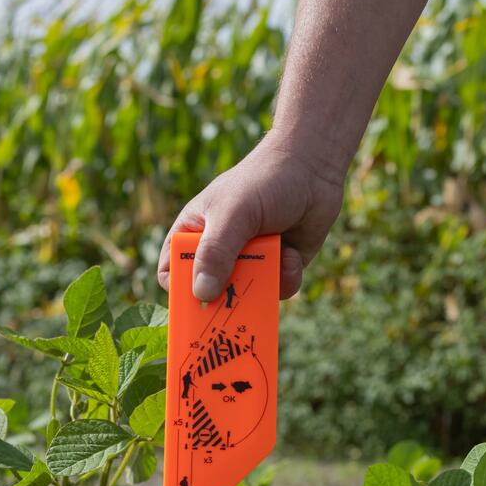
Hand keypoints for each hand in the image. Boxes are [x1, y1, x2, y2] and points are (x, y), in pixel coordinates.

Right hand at [157, 136, 344, 300]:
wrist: (312, 169)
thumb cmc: (263, 181)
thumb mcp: (233, 213)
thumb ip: (216, 252)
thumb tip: (202, 293)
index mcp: (195, 234)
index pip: (173, 272)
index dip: (179, 292)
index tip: (192, 309)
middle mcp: (221, 251)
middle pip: (211, 294)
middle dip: (224, 304)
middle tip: (233, 316)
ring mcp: (252, 261)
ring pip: (250, 296)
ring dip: (263, 288)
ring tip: (274, 264)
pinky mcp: (280, 267)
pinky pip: (280, 289)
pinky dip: (288, 276)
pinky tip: (293, 254)